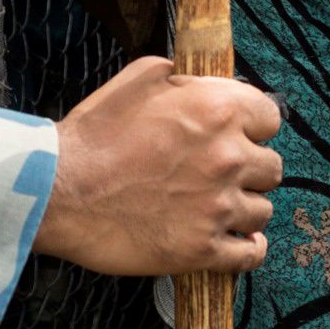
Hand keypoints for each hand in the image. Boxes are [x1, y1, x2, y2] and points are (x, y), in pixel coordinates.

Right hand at [33, 57, 283, 275]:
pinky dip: (249, 248)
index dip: (253, 126)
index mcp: (219, 110)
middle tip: (222, 173)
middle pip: (271, 168)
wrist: (58, 191)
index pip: (272, 118)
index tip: (239, 135)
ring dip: (245, 207)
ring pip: (262, 210)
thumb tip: (199, 80)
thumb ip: (181, 74)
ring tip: (219, 205)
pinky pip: (249, 254)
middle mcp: (228, 157)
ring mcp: (217, 207)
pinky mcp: (201, 249)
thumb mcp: (140, 77)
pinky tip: (240, 240)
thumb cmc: (94, 135)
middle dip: (250, 168)